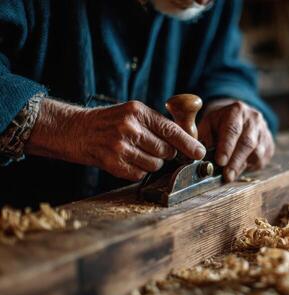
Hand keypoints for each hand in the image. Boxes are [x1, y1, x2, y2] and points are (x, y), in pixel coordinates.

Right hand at [26, 99, 205, 180]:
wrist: (75, 130)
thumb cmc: (108, 122)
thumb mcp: (132, 112)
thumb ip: (156, 123)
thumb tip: (186, 139)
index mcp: (138, 112)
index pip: (171, 130)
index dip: (188, 143)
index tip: (199, 152)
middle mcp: (130, 128)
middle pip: (166, 151)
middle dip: (166, 153)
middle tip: (153, 148)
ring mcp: (120, 146)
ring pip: (155, 164)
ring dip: (152, 163)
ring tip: (137, 152)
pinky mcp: (112, 163)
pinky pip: (140, 174)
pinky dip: (138, 170)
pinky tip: (127, 160)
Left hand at [198, 100, 274, 181]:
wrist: (240, 118)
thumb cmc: (220, 123)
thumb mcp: (208, 124)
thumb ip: (204, 138)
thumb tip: (200, 156)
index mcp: (237, 110)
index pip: (233, 130)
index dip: (226, 147)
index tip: (220, 161)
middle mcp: (254, 119)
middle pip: (248, 143)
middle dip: (235, 161)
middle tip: (226, 175)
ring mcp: (264, 132)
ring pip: (257, 153)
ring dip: (242, 166)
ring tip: (230, 175)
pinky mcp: (269, 144)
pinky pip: (262, 159)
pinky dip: (249, 167)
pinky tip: (239, 170)